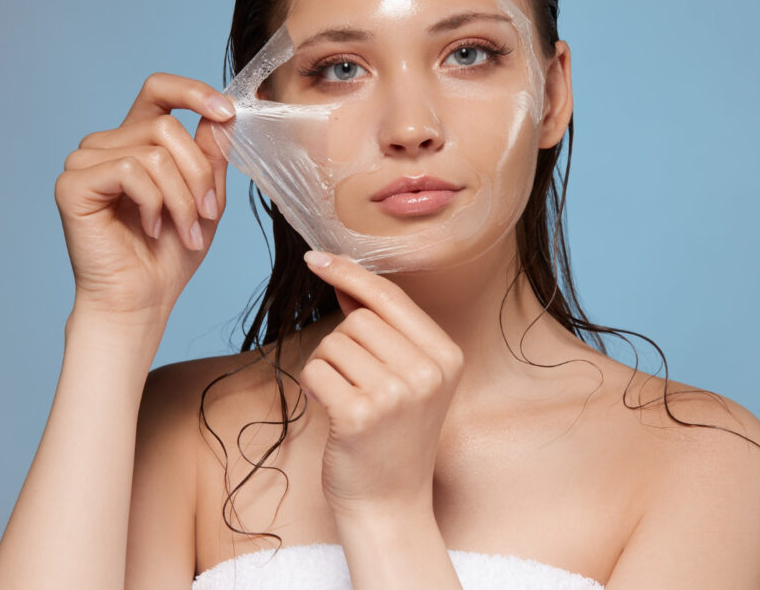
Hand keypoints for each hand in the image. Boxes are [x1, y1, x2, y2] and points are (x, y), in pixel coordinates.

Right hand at [55, 73, 233, 319]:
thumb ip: (211, 154)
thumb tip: (223, 114)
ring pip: (155, 152)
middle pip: (168, 128)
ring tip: (185, 231)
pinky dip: (154, 203)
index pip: (159, 91)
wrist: (143, 299)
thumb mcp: (206, 197)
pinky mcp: (73, 183)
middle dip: (199, 176)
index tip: (227, 112)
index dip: (193, 91)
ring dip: (182, 198)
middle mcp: (108, 144)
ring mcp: (86, 161)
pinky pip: (130, 170)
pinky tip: (151, 228)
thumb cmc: (170, 253)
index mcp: (138, 141)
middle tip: (206, 216)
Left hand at [300, 251, 464, 519]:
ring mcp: (396, 394)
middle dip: (342, 342)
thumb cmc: (394, 437)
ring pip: (334, 342)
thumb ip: (384, 329)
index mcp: (446, 356)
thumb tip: (346, 281)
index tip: (318, 257)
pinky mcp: (360, 414)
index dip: (351, 274)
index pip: (391, 298)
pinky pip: (317, 370)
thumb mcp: (407, 378)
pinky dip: (314, 385)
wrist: (390, 503)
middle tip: (352, 379)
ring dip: (327, 365)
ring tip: (346, 398)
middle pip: (359, 319)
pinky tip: (332, 410)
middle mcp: (427, 372)